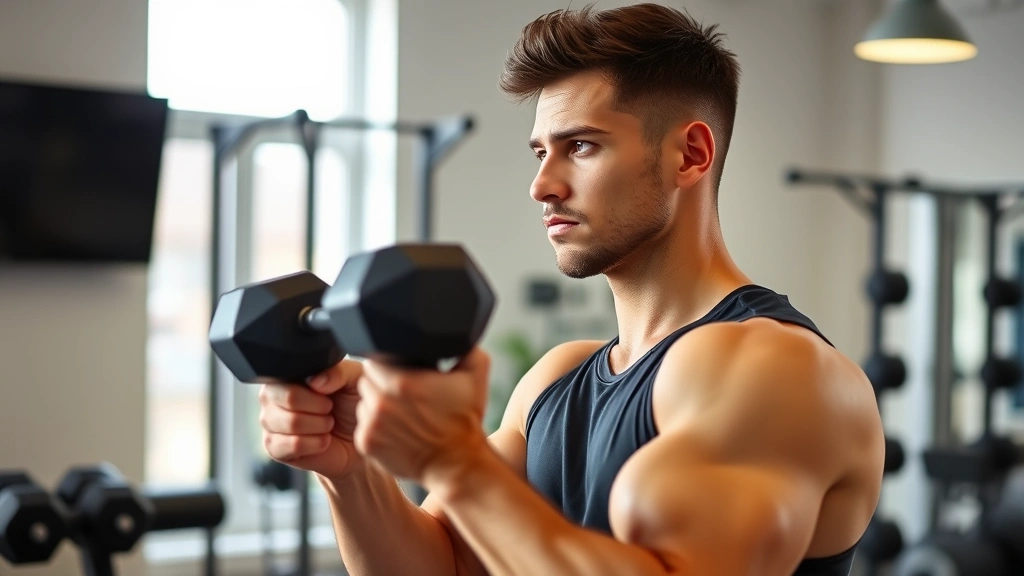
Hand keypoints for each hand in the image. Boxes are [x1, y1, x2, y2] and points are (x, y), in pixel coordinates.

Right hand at [259, 359, 364, 481]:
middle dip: (320, 407)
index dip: (314, 388)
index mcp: (286, 375)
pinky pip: (293, 445)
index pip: (288, 375)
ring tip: (328, 424)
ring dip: (320, 426)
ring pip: (292, 423)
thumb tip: (315, 381)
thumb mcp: (354, 379)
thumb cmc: (352, 404)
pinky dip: (316, 444)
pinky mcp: (275, 448)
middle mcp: (272, 397)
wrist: (359, 438)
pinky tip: (323, 441)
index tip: (328, 394)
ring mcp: (270, 423)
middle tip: (330, 410)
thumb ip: (337, 371)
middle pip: (289, 398)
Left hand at [355, 347, 490, 487]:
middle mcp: (382, 402)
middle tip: (402, 393)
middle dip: (381, 383)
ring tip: (400, 412)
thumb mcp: (475, 375)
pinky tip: (396, 429)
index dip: (386, 363)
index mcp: (402, 381)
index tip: (400, 372)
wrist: (457, 462)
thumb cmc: (464, 420)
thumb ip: (466, 346)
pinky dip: (375, 426)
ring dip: (376, 404)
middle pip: (366, 380)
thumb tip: (459, 333)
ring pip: (362, 402)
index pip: (375, 360)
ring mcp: (372, 424)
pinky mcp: (367, 443)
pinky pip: (362, 425)